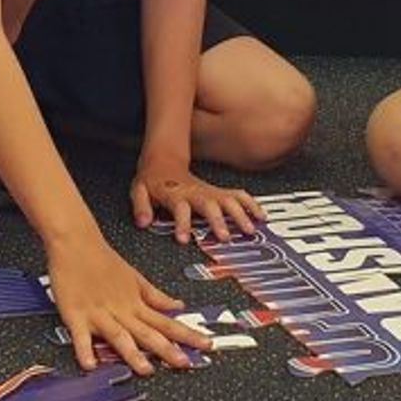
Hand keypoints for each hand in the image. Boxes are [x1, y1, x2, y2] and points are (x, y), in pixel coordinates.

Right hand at [47, 232, 211, 376]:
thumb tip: (178, 305)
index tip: (207, 345)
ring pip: (119, 336)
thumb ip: (156, 296)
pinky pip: (81, 337)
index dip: (188, 334)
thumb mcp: (135, 277)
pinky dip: (85, 350)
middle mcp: (121, 311)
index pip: (167, 322)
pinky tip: (91, 365)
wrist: (75, 243)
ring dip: (133, 354)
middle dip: (167, 349)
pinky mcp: (76, 316)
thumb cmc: (103, 260)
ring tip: (146, 370)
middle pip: (148, 333)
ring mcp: (99, 314)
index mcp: (136, 303)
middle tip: (184, 363)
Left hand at [130, 157, 264, 244]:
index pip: (179, 209)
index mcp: (175, 194)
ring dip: (240, 214)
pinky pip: (239, 195)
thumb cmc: (152, 180)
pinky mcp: (219, 191)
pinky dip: (252, 204)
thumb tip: (142, 222)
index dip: (182, 224)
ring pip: (229, 199)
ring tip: (250, 230)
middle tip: (225, 237)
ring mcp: (210, 191)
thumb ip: (141, 207)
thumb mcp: (139, 191)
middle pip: (209, 205)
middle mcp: (195, 193)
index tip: (184, 240)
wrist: (164, 160)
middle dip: (218, 221)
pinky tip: (261, 217)